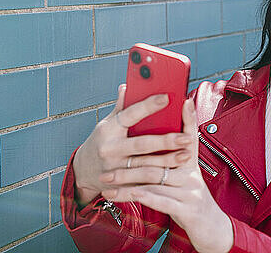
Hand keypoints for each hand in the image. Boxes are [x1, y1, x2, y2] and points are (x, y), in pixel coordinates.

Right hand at [72, 84, 192, 205]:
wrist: (84, 170)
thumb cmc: (102, 141)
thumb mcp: (107, 122)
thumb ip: (121, 106)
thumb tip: (128, 86)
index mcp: (109, 129)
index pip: (130, 114)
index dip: (148, 106)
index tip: (167, 98)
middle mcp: (110, 148)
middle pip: (141, 144)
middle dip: (166, 141)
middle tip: (186, 137)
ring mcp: (115, 168)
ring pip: (145, 165)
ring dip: (168, 161)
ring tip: (186, 154)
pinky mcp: (120, 184)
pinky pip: (143, 182)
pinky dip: (160, 178)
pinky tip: (174, 172)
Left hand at [100, 99, 233, 252]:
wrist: (211, 230)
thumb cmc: (190, 201)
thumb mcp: (183, 180)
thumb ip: (171, 161)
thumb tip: (158, 142)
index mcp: (191, 165)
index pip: (190, 136)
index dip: (188, 118)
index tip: (184, 100)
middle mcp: (192, 175)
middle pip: (162, 158)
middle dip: (134, 153)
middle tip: (110, 151)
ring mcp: (191, 192)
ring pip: (155, 179)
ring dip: (127, 179)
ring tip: (107, 178)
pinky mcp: (188, 210)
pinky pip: (160, 200)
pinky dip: (139, 196)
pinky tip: (123, 194)